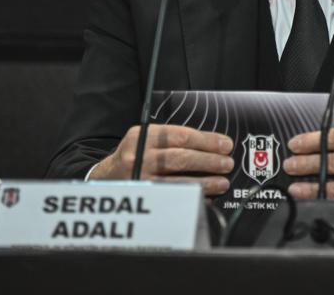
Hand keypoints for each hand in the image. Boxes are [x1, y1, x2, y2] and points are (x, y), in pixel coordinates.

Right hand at [89, 125, 233, 195]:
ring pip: (178, 180)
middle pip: (181, 157)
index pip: (181, 135)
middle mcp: (139, 156)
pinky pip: (172, 198)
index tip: (225, 144)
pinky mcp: (144, 197)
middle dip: (208, 160)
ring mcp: (140, 178)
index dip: (206, 140)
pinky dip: (191, 197)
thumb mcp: (147, 138)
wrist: (107, 176)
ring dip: (205, 181)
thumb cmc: (135, 155)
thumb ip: (172, 139)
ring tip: (222, 182)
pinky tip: (206, 197)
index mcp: (143, 135)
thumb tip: (211, 145)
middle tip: (227, 163)